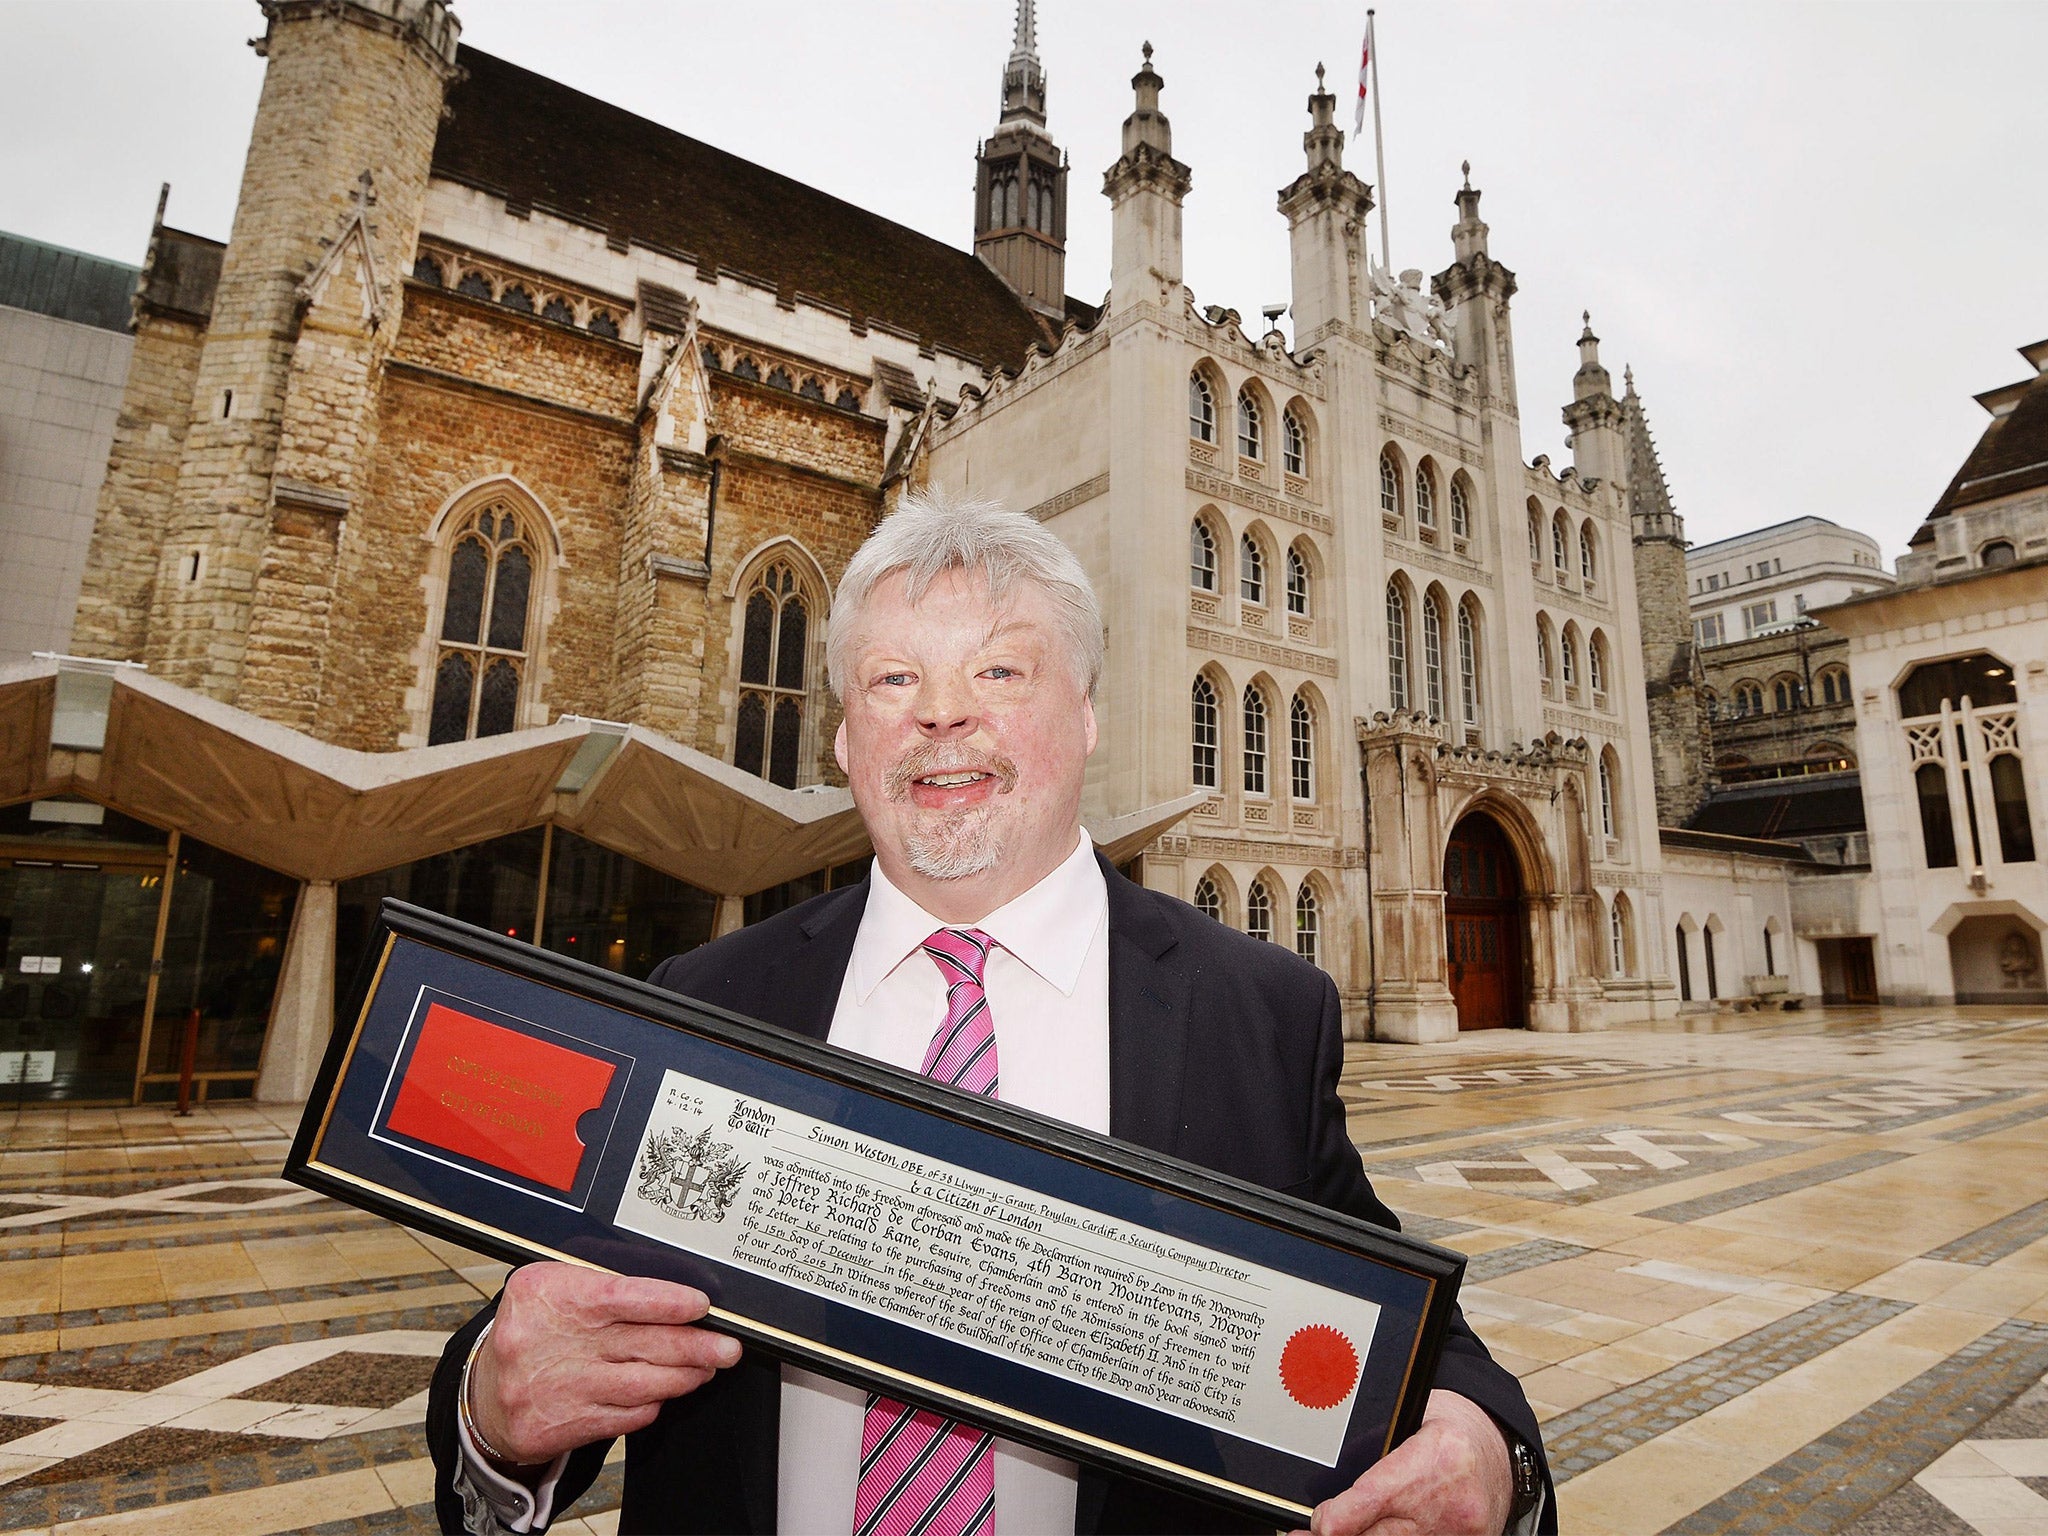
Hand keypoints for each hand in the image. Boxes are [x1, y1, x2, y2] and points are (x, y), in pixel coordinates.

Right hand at [469, 1263, 741, 1465]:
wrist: (486, 1394)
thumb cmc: (533, 1329)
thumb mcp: (553, 1286)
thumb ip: (605, 1284)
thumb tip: (671, 1295)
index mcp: (552, 1295)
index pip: (621, 1296)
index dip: (667, 1302)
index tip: (700, 1304)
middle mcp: (553, 1342)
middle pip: (641, 1344)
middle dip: (694, 1346)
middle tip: (727, 1346)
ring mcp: (559, 1388)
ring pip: (640, 1384)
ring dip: (682, 1376)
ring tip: (706, 1368)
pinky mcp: (563, 1426)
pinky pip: (625, 1416)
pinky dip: (652, 1403)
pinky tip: (665, 1392)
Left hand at [1301, 1389, 1513, 1535]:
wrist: (1497, 1449)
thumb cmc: (1448, 1430)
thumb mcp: (1406, 1421)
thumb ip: (1367, 1450)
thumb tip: (1325, 1486)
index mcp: (1434, 1457)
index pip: (1370, 1501)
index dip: (1333, 1519)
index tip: (1318, 1522)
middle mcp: (1451, 1502)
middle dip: (1342, 1535)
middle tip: (1314, 1534)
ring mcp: (1461, 1532)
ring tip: (1343, 1532)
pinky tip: (1382, 1533)